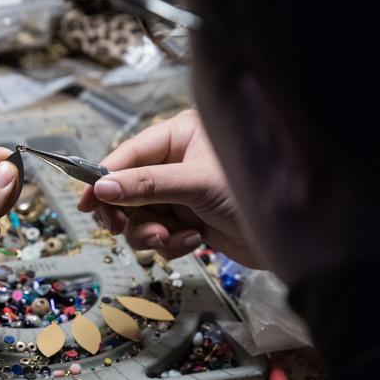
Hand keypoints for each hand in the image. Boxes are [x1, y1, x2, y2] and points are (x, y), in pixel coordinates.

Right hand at [78, 110, 262, 266]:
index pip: (130, 153)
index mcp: (182, 136)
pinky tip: (194, 242)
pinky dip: (173, 243)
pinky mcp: (193, 222)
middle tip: (119, 227)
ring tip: (170, 238)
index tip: (86, 201)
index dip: (104, 177)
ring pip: (143, 217)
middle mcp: (181, 162)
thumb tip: (102, 188)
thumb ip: (146, 186)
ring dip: (151, 232)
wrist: (293, 236)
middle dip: (128, 212)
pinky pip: (163, 235)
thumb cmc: (253, 192)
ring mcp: (186, 194)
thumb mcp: (195, 184)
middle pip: (130, 188)